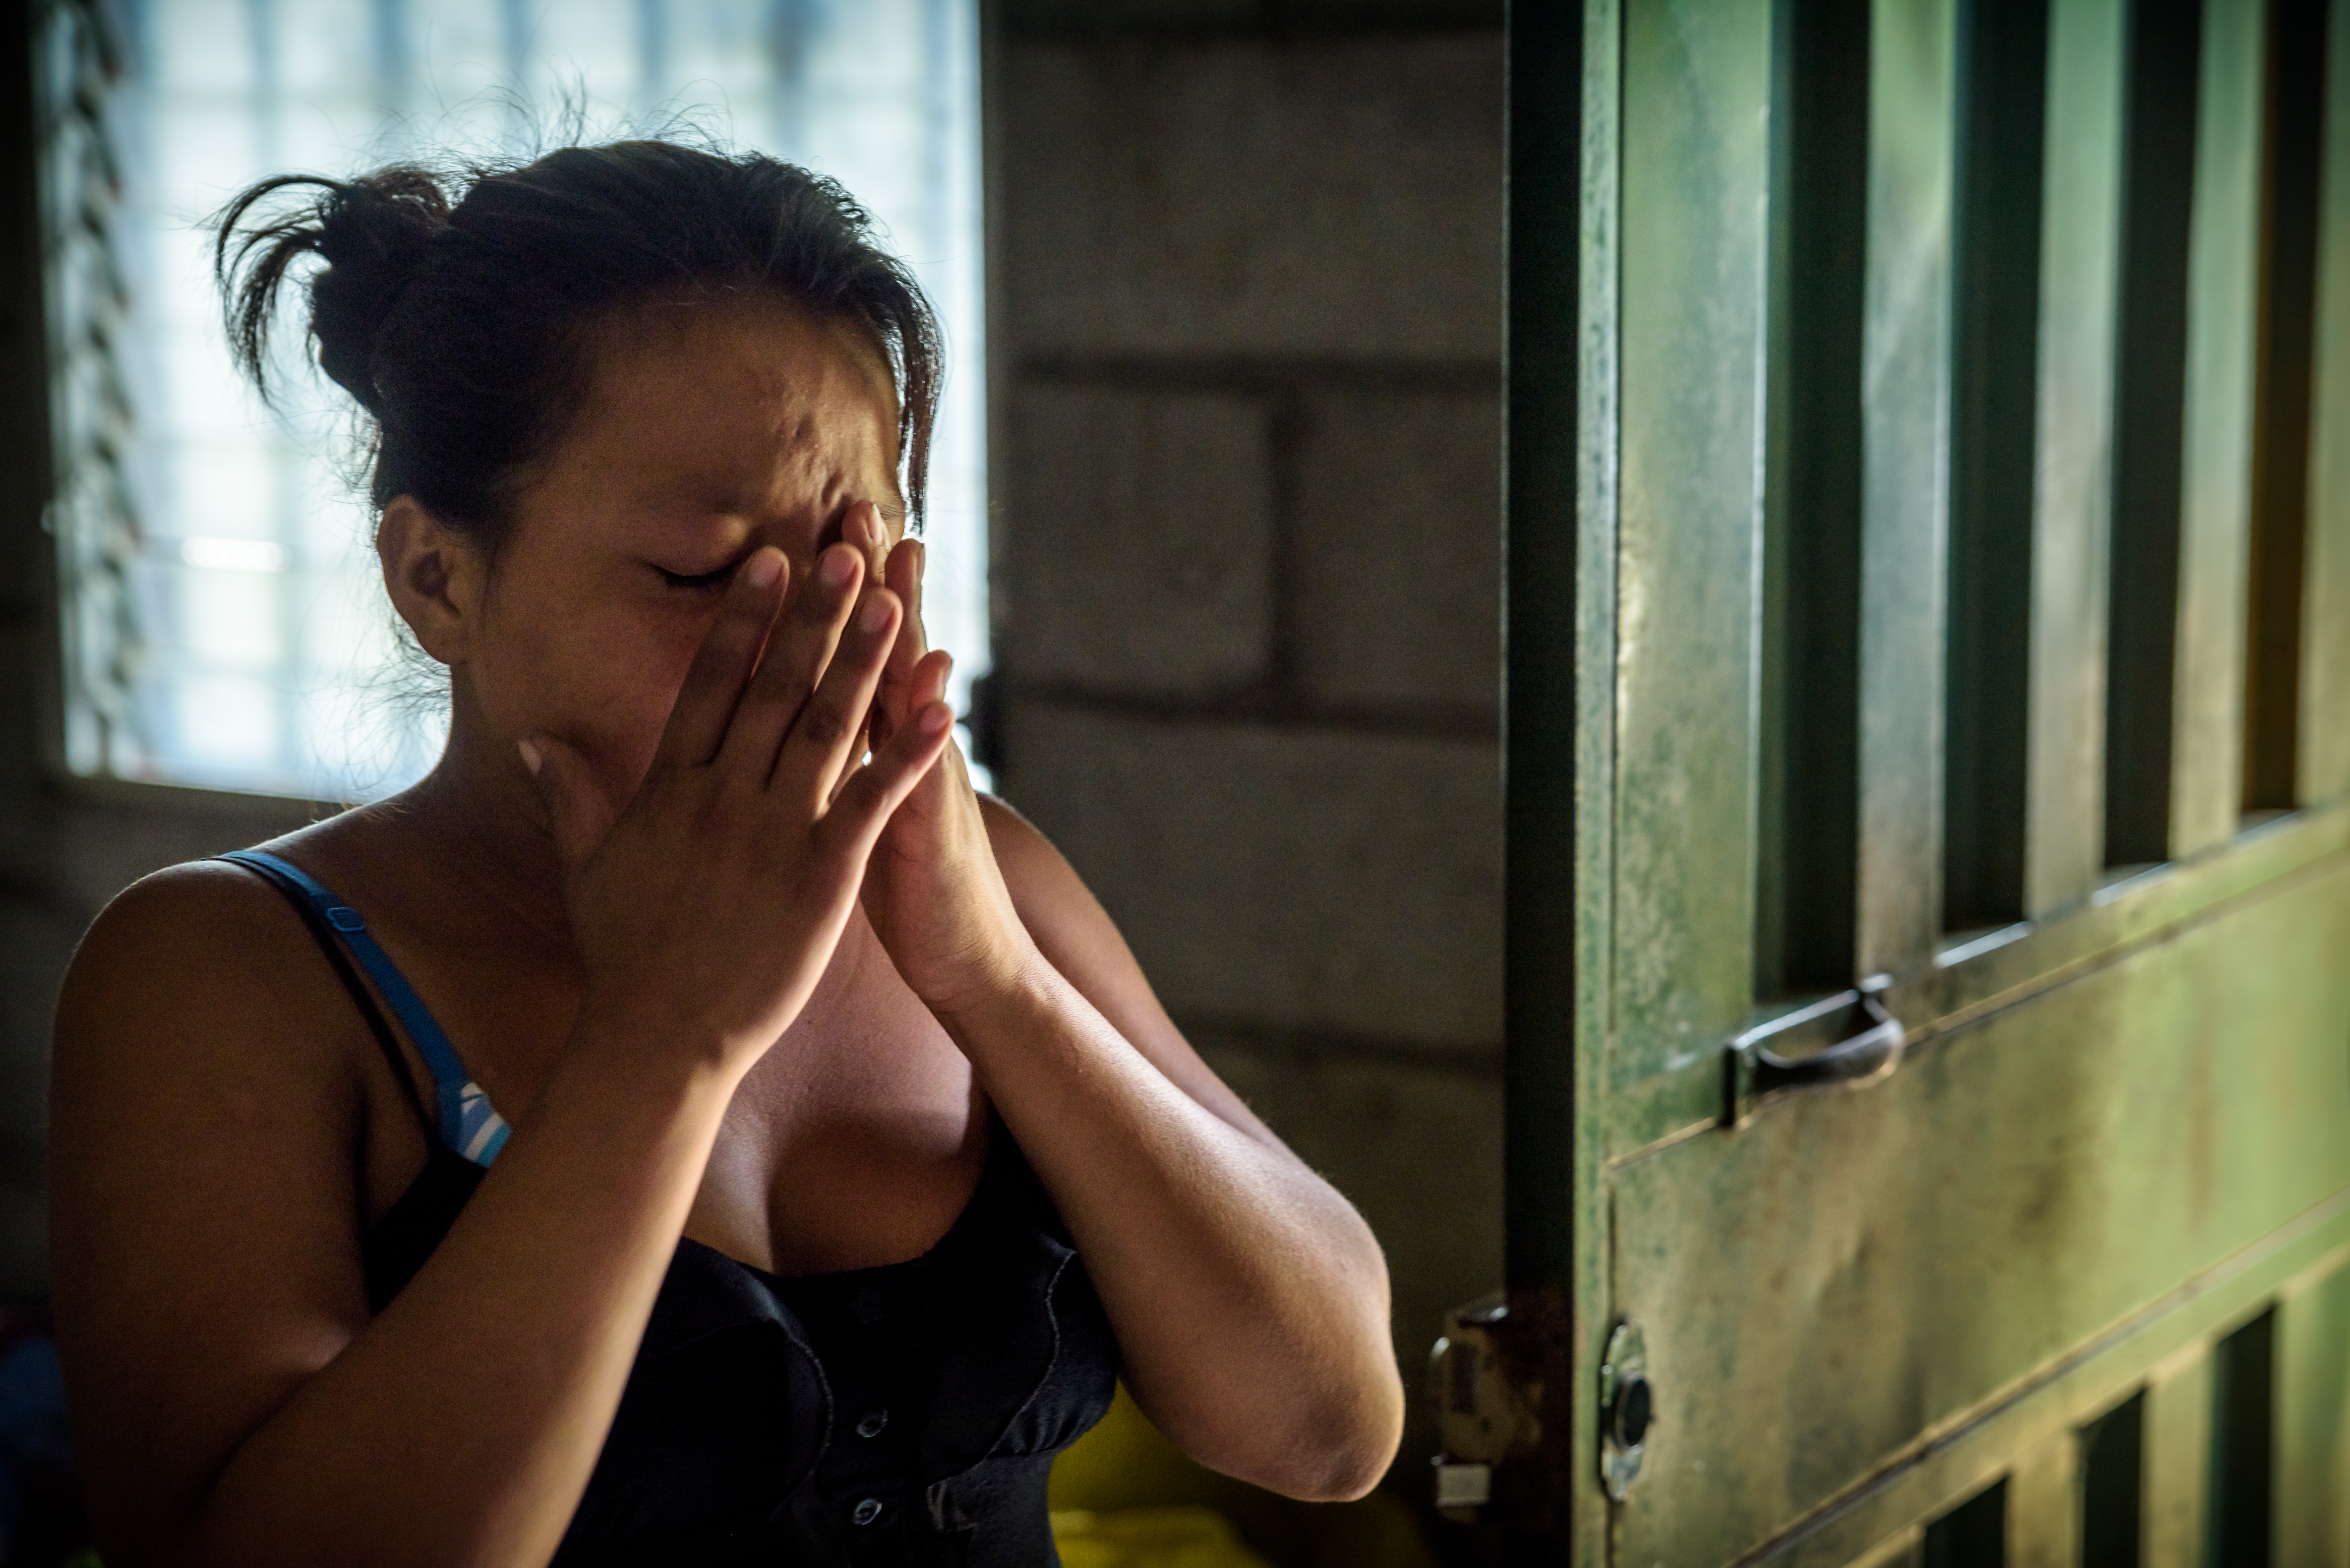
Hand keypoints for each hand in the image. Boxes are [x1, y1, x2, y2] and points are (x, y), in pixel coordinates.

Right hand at [522, 542, 955, 1077]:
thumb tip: (537, 739)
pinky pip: (871, 802)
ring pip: (826, 730)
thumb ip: (572, 793)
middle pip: (774, 689)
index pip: (711, 684)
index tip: (770, 562)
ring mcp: (773, 836)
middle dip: (813, 617)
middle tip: (846, 551)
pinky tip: (942, 711)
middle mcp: (722, 800)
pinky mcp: (821, 879)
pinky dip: (908, 754)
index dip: (744, 619)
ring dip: (863, 663)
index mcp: (670, 790)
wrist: (657, 1038)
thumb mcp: (587, 866)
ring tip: (894, 602)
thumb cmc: (624, 955)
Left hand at [844, 504, 1037, 1014]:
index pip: (845, 657)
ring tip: (902, 558)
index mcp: (868, 749)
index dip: (833, 598)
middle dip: (870, 580)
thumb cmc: (902, 891)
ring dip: (906, 620)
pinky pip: (927, 764)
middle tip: (859, 507)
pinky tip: (937, 674)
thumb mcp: (857, 819)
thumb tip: (808, 724)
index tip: (817, 529)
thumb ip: (839, 766)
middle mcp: (904, 749)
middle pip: (882, 649)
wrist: (966, 959)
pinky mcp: (931, 824)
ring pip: (911, 686)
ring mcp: (923, 779)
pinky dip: (931, 720)